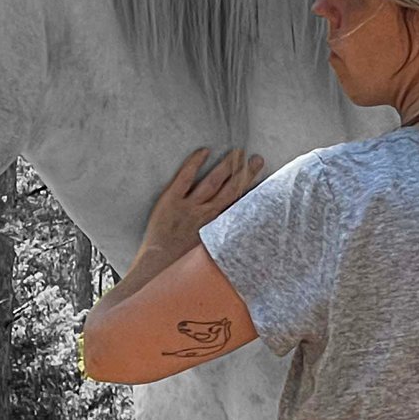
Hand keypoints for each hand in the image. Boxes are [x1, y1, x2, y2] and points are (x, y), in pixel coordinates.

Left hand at [138, 147, 264, 261]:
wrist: (158, 268)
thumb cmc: (180, 266)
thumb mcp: (208, 258)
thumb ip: (221, 246)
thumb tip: (233, 246)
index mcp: (218, 228)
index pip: (239, 204)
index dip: (251, 190)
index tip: (261, 182)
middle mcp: (207, 214)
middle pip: (231, 189)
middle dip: (245, 173)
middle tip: (257, 158)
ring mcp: (190, 206)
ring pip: (213, 181)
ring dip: (227, 166)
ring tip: (238, 152)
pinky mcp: (171, 200)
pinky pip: (185, 177)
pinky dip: (195, 163)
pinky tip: (205, 151)